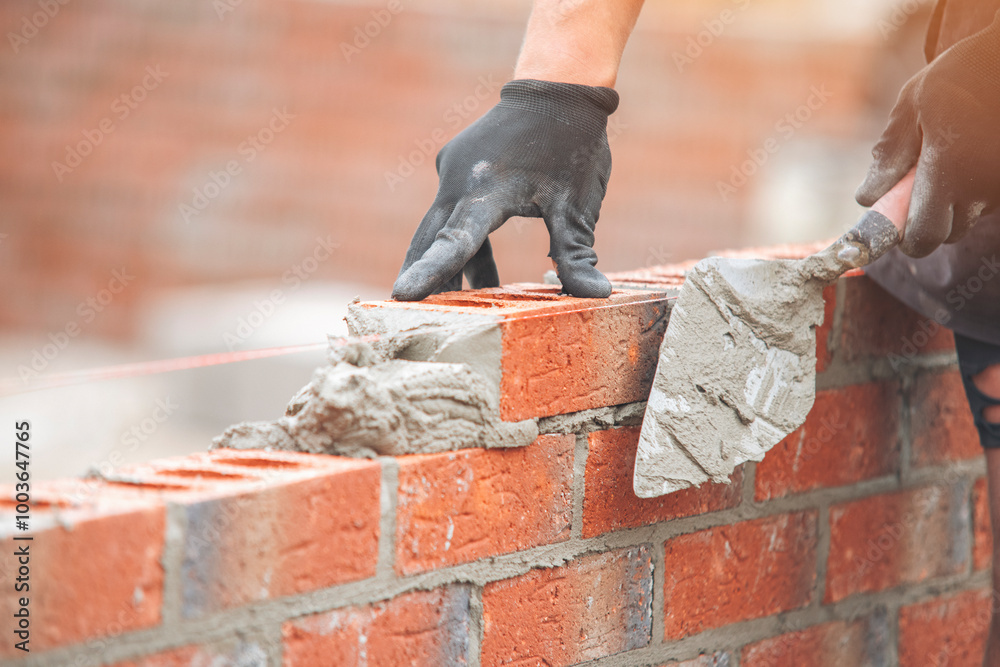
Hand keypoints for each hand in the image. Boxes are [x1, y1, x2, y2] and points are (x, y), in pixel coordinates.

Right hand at [392, 79, 619, 300]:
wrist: (557, 87)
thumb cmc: (571, 145)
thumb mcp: (578, 204)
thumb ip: (576, 252)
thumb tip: (598, 295)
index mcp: (489, 188)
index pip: (456, 240)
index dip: (430, 271)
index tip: (403, 295)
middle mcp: (460, 179)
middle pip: (431, 240)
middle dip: (425, 279)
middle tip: (410, 320)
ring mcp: (453, 171)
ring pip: (439, 230)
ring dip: (450, 266)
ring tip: (461, 307)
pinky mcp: (456, 168)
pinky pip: (451, 215)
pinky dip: (462, 245)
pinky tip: (482, 278)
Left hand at [856, 10, 999, 257]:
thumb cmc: (955, 78)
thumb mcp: (911, 106)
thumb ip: (888, 155)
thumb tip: (868, 200)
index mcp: (950, 166)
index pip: (924, 234)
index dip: (906, 237)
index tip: (895, 224)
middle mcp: (982, 183)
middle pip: (947, 234)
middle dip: (927, 221)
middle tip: (915, 190)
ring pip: (968, 219)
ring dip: (951, 206)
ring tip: (945, 165)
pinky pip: (986, 203)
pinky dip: (971, 193)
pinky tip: (966, 161)